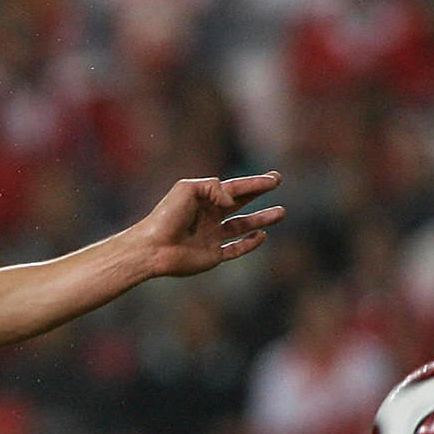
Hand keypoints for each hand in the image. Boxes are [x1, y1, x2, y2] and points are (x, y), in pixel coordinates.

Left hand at [134, 172, 284, 279]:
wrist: (153, 247)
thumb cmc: (166, 216)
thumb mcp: (187, 188)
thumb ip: (214, 186)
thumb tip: (231, 200)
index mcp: (202, 199)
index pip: (234, 188)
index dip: (254, 183)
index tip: (274, 178)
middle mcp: (208, 217)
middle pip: (239, 202)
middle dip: (258, 193)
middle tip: (277, 182)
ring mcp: (211, 237)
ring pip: (242, 226)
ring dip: (261, 219)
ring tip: (281, 212)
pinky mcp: (212, 256)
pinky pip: (235, 249)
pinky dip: (249, 243)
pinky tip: (262, 235)